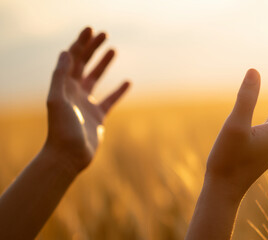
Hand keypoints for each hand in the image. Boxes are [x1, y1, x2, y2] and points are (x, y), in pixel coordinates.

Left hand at [45, 27, 129, 174]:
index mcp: (64, 86)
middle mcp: (73, 92)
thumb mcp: (57, 100)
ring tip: (113, 49)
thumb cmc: (61, 130)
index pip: (73, 59)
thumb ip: (60, 76)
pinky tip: (128, 82)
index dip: (82, 43)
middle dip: (92, 48)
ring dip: (103, 63)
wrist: (67, 157)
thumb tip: (66, 52)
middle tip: (105, 34)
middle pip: (83, 64)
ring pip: (96, 78)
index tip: (93, 31)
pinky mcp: (97, 116)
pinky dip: (119, 90)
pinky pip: (110, 100)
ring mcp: (86, 104)